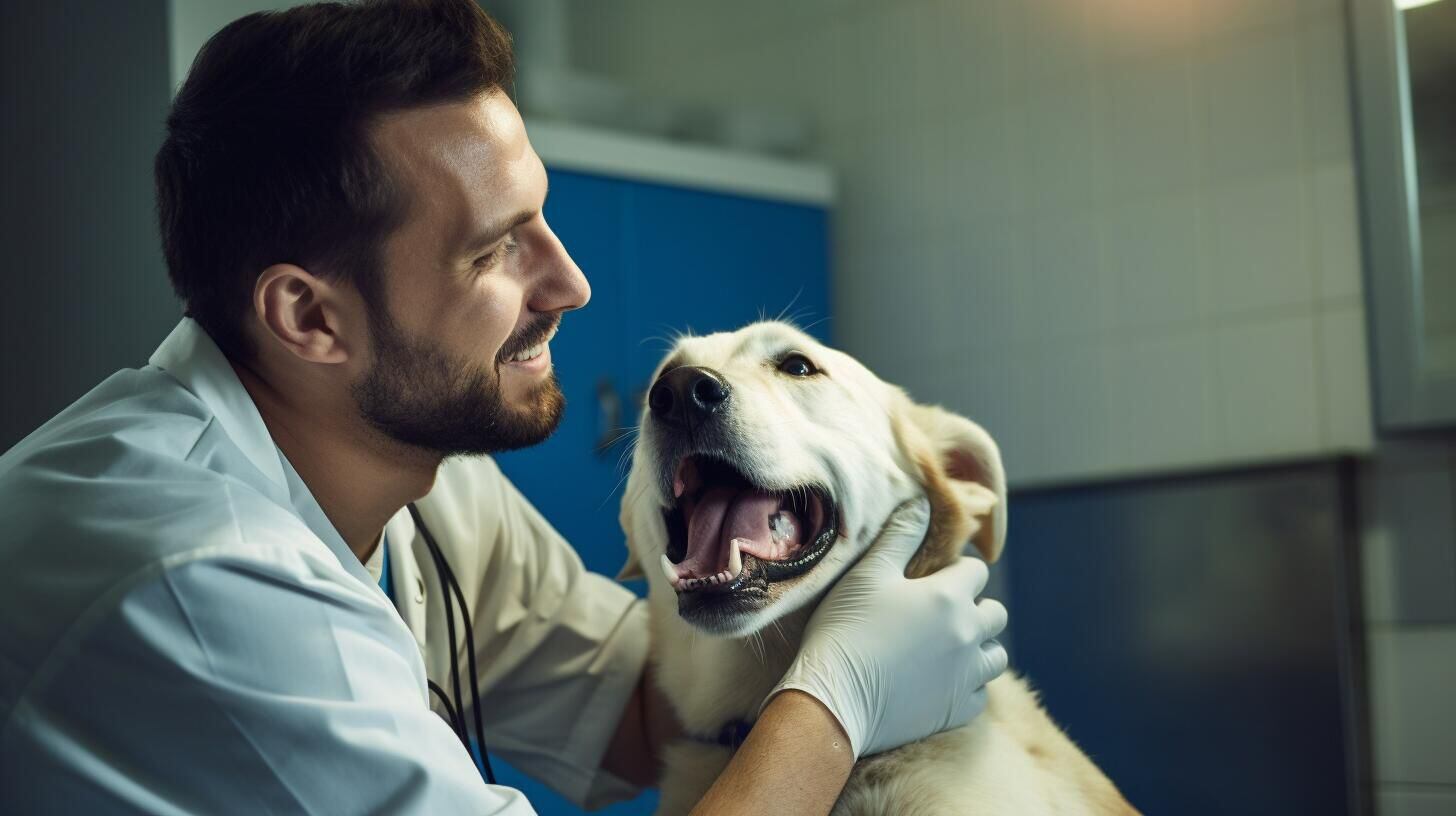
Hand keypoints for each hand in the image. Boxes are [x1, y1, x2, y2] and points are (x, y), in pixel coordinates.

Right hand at [765, 497, 1008, 757]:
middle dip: (975, 607)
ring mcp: (966, 676)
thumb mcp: (867, 572)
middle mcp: (968, 635)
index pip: (976, 571)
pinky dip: (967, 685)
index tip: (932, 577)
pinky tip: (940, 680)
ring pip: (996, 656)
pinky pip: (979, 695)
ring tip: (948, 646)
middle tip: (940, 612)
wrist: (832, 698)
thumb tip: (922, 503)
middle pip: (995, 613)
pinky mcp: (954, 710)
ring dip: (979, 647)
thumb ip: (900, 534)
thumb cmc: (845, 629)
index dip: (956, 570)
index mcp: (949, 597)